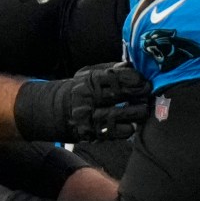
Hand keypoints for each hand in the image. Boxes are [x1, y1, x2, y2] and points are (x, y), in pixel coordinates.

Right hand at [14, 62, 152, 141]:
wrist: (52, 111)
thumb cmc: (77, 90)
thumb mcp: (88, 75)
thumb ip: (110, 70)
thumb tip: (133, 67)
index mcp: (90, 81)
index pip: (120, 76)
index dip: (136, 78)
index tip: (143, 80)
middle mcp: (90, 98)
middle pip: (125, 94)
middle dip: (141, 93)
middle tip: (147, 92)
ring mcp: (92, 116)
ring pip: (127, 114)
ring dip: (139, 111)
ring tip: (142, 108)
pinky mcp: (95, 133)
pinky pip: (121, 131)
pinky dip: (129, 127)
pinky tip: (130, 123)